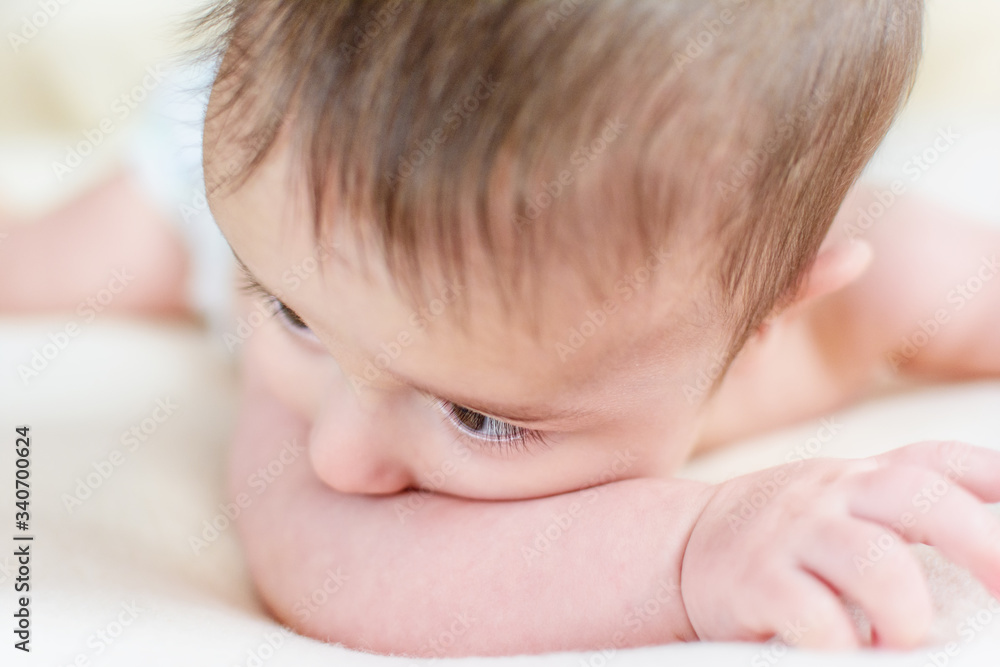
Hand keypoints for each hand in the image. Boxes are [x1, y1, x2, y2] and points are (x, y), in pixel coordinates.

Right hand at [680, 441, 999, 648]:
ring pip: (873, 559)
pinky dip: (843, 642)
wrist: (683, 544)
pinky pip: (813, 614)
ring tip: (904, 639)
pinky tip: (848, 650)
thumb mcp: (843, 501)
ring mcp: (794, 534)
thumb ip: (908, 505)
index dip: (998, 480)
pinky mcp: (756, 580)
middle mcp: (833, 494)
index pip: (939, 460)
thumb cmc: (788, 533)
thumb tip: (994, 532)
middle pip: (918, 496)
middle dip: (978, 542)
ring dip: (907, 612)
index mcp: (863, 476)